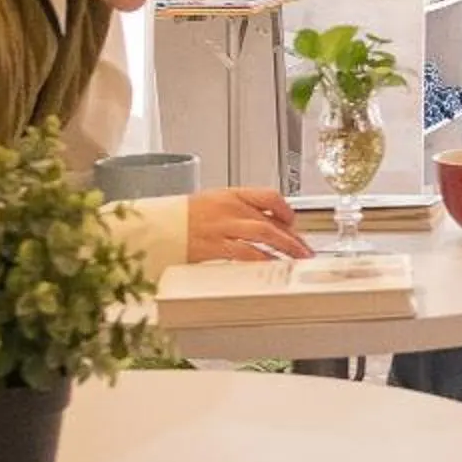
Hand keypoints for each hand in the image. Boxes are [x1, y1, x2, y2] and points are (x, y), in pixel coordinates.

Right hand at [189, 186, 309, 264]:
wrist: (155, 226)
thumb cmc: (181, 217)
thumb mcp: (212, 203)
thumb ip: (238, 211)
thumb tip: (264, 223)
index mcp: (230, 195)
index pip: (269, 196)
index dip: (287, 210)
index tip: (295, 223)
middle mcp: (230, 209)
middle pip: (271, 220)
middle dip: (293, 237)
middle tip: (305, 250)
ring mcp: (223, 227)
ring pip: (264, 235)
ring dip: (285, 248)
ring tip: (297, 259)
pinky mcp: (214, 246)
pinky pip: (245, 253)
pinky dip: (262, 260)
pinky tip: (272, 266)